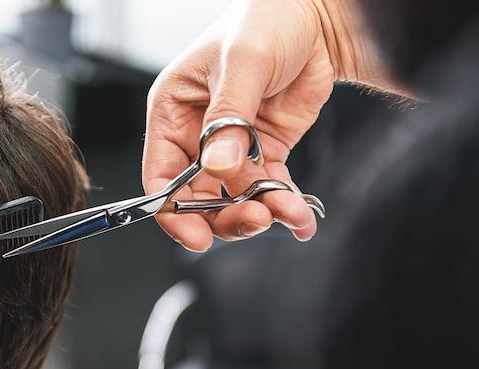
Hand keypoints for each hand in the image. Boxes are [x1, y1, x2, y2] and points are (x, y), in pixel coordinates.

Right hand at [143, 0, 385, 249]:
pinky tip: (300, 217)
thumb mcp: (242, 63)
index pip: (160, 176)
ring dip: (262, 212)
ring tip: (288, 212)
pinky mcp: (264, 151)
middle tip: (256, 219)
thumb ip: (229, 118)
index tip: (197, 236)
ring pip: (235, 199)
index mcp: (173, 112)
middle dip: (226, 216)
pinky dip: (285, 207)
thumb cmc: (266, 20)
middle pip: (197, 198)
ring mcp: (231, 147)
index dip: (174, 212)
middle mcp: (196, 134)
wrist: (317, 17)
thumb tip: (218, 166)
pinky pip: (269, 189)